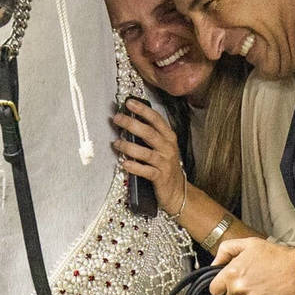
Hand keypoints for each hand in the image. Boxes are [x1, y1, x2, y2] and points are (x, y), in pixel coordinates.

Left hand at [110, 98, 186, 212]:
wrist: (178, 191)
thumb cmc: (166, 166)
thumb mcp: (162, 147)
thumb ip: (149, 135)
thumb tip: (129, 121)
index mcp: (169, 138)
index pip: (156, 120)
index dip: (143, 110)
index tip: (129, 103)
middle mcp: (168, 148)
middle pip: (150, 133)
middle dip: (132, 124)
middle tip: (117, 119)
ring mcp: (165, 163)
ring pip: (146, 153)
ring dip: (129, 147)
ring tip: (116, 143)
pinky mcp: (160, 178)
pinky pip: (146, 171)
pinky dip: (135, 167)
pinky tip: (125, 163)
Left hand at [209, 237, 294, 294]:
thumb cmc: (280, 258)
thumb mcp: (251, 244)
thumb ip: (227, 250)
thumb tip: (215, 262)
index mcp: (233, 273)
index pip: (215, 288)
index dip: (223, 285)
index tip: (231, 284)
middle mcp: (239, 289)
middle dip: (241, 289)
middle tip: (257, 280)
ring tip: (267, 287)